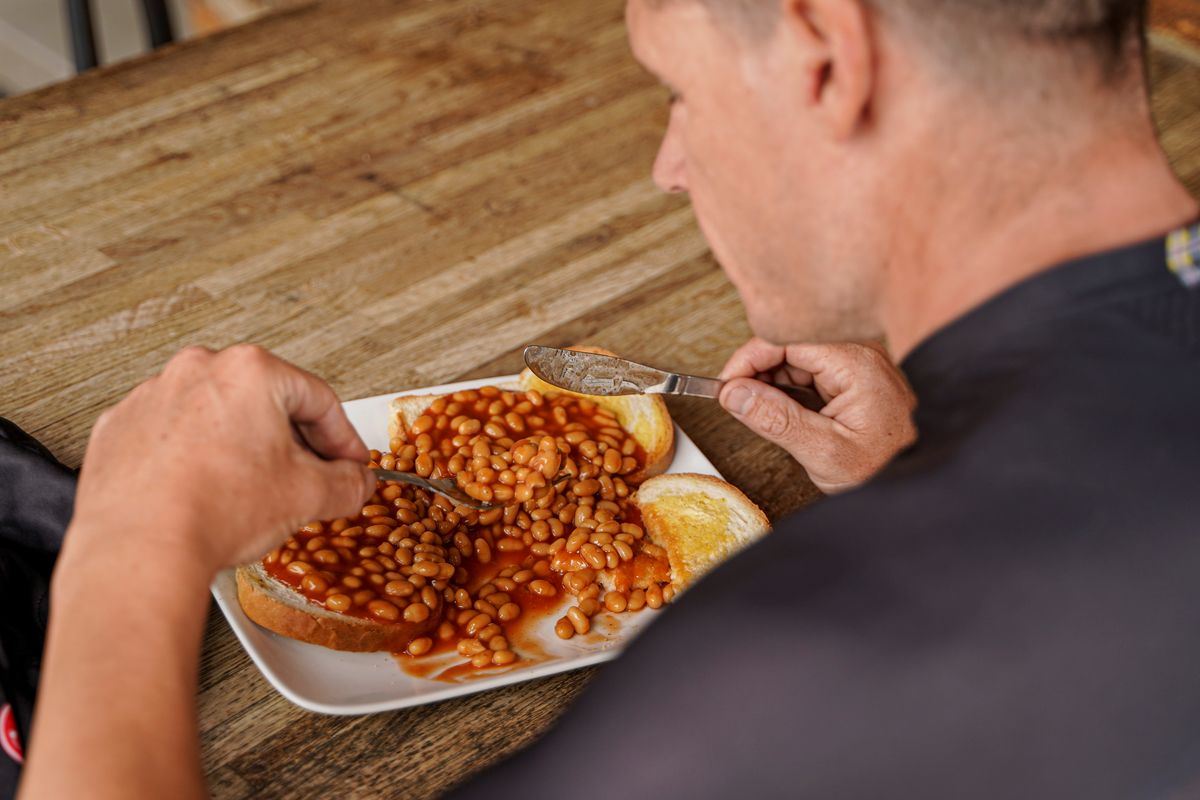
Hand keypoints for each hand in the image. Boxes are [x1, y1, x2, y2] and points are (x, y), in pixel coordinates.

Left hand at [69, 344, 373, 572]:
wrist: (140, 551)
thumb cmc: (213, 512)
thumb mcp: (307, 497)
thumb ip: (346, 483)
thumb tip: (355, 482)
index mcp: (250, 372)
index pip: (318, 401)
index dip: (343, 439)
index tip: (348, 462)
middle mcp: (197, 371)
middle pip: (266, 403)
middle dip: (291, 443)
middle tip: (306, 479)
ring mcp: (152, 396)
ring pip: (216, 417)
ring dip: (240, 448)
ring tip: (251, 492)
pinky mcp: (120, 428)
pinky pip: (172, 437)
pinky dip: (193, 459)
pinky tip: (205, 493)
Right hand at [718, 339, 916, 493]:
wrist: (917, 487)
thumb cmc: (884, 471)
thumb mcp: (823, 452)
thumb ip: (776, 420)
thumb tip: (734, 394)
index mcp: (856, 363)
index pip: (788, 339)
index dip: (749, 359)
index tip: (725, 385)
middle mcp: (859, 355)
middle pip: (790, 346)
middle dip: (757, 373)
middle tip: (734, 402)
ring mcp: (857, 366)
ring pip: (796, 361)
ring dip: (770, 384)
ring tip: (756, 413)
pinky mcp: (852, 380)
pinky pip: (809, 374)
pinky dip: (787, 392)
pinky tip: (779, 413)